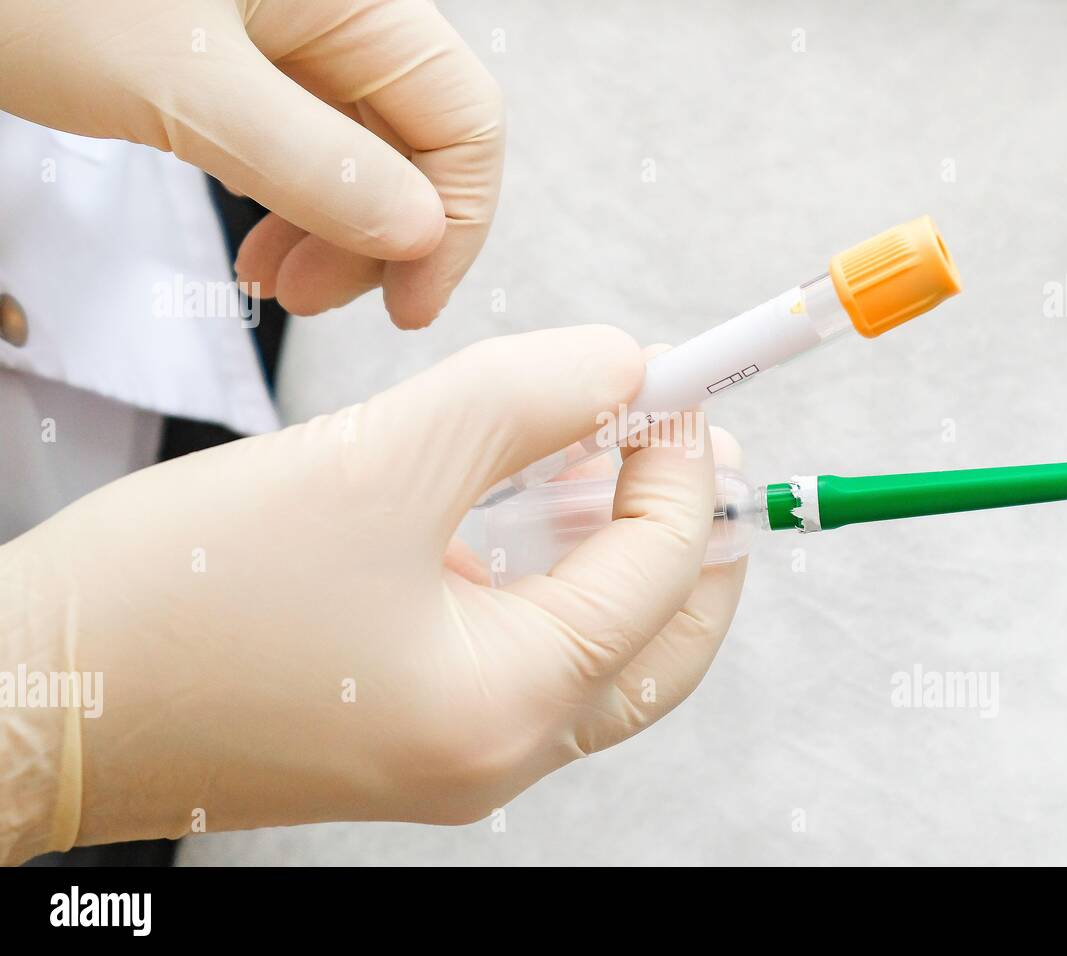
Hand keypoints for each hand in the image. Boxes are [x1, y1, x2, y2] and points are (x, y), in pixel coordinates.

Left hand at [0, 0, 502, 326]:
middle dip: (381, 235)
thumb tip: (420, 235)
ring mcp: (286, 31)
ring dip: (332, 229)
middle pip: (414, 139)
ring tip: (274, 285)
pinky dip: (288, 201)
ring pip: (357, 149)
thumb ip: (311, 161)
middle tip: (314, 302)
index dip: (453, 221)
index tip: (408, 306)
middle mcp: (333, 9)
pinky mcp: (238, 54)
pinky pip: (298, 139)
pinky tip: (255, 244)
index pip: (462, 117)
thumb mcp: (176, 84)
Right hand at [0, 326, 746, 860]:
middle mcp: (499, 755)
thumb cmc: (183, 595)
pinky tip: (521, 505)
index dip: (684, 464)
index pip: (661, 574)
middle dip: (687, 533)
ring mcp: (455, 757)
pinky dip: (542, 582)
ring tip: (606, 453)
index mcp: (509, 706)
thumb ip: (522, 401)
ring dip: (616, 553)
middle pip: (661, 645)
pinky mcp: (408, 735)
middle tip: (688, 439)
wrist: (37, 699)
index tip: (675, 382)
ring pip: (595, 654)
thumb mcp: (375, 462)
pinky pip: (518, 659)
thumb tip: (622, 364)